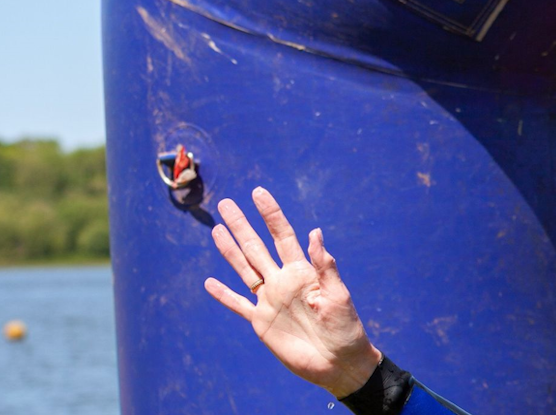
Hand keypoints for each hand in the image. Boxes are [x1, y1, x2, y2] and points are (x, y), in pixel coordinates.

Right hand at [204, 187, 381, 397]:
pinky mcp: (261, 322)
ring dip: (229, 251)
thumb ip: (325, 265)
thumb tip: (315, 231)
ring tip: (216, 229)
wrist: (338, 363)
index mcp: (303, 272)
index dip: (271, 214)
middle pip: (256, 247)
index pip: (282, 236)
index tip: (258, 193)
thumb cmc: (346, 329)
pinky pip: (238, 304)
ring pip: (244, 269)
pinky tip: (209, 283)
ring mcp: (270, 301)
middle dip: (242, 225)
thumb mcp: (339, 295)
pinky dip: (224, 294)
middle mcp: (283, 282)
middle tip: (226, 203)